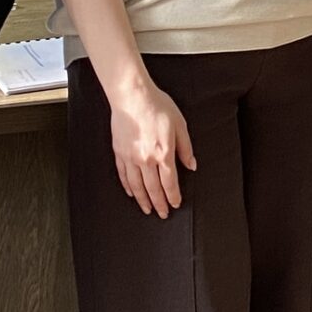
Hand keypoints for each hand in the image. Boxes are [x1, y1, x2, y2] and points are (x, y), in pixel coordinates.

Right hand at [107, 75, 196, 217]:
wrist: (133, 97)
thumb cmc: (158, 107)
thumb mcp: (180, 124)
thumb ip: (186, 147)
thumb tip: (191, 165)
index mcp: (163, 153)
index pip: (170, 182)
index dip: (173, 196)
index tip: (175, 204)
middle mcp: (146, 159)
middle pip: (153, 188)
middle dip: (159, 203)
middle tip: (162, 214)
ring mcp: (131, 157)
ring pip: (137, 186)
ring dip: (143, 200)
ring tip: (147, 209)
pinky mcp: (119, 153)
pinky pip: (123, 175)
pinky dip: (128, 187)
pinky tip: (132, 193)